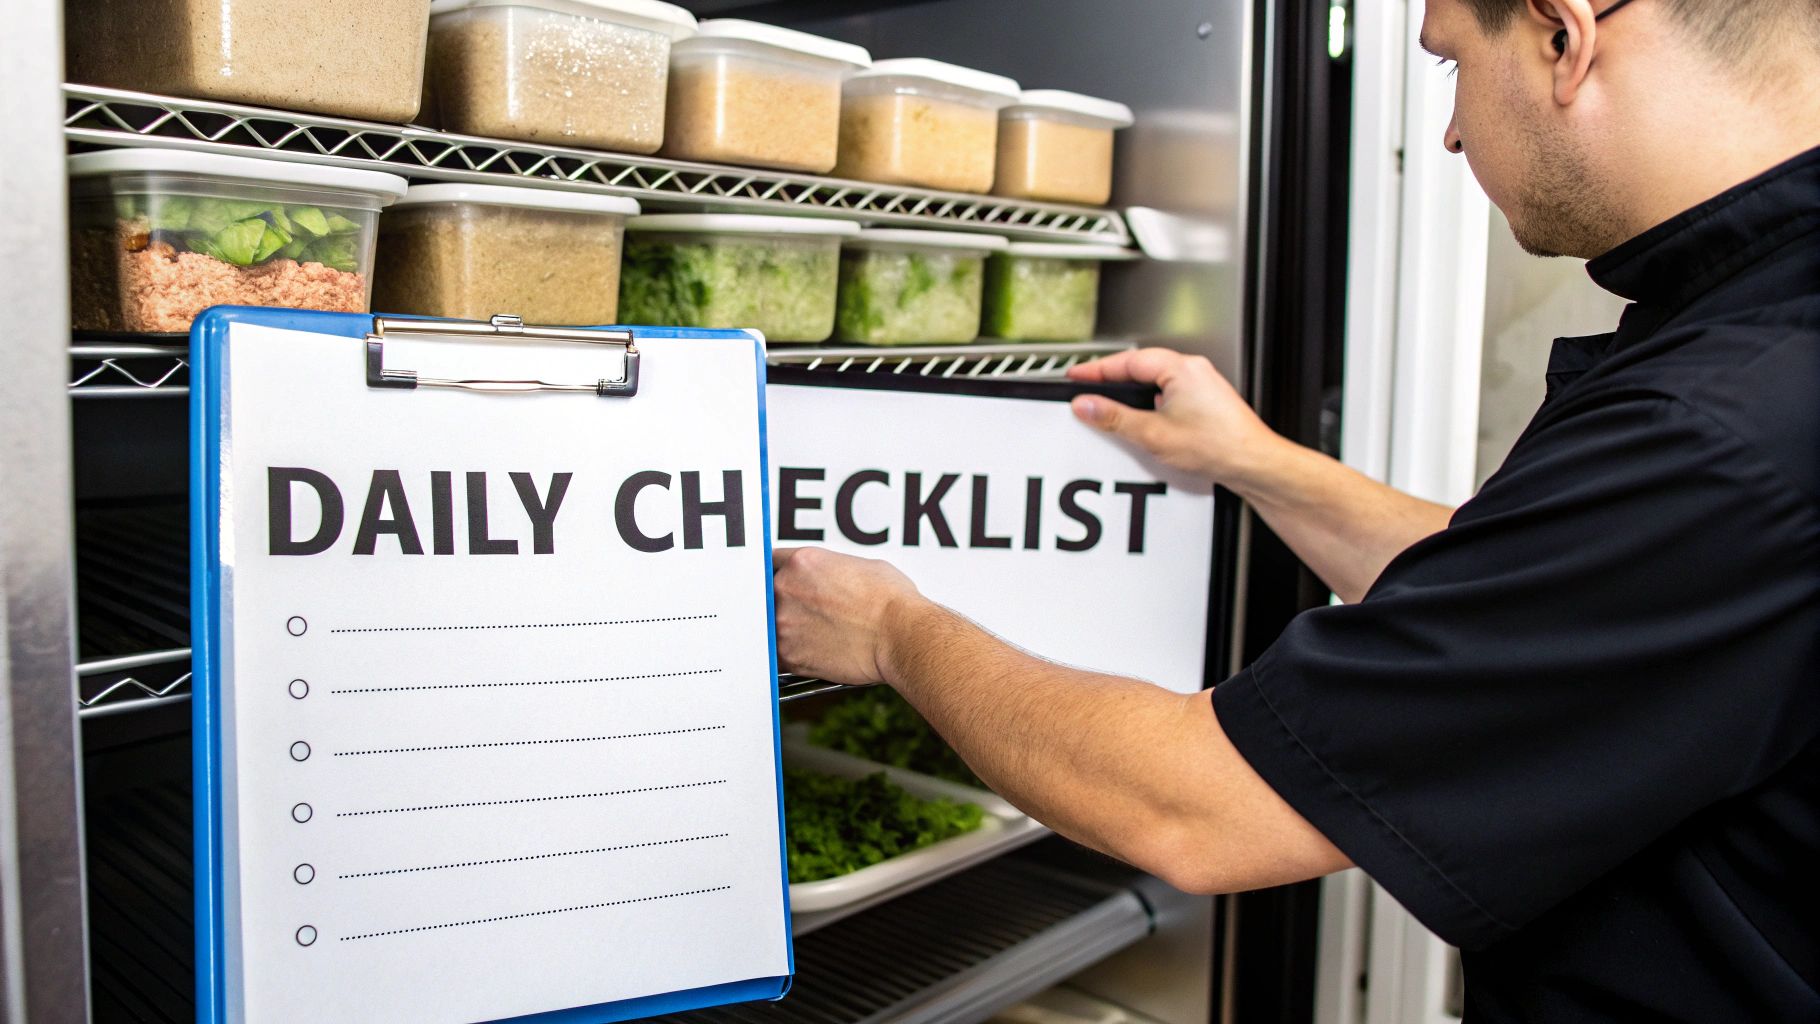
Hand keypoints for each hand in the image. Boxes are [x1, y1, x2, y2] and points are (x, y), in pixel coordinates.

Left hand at [773, 547, 923, 684]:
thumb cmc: (890, 602)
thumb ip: (830, 571)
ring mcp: (784, 624)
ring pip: (769, 626)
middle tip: (808, 612)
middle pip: (766, 594)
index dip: (781, 575)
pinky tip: (812, 652)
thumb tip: (829, 579)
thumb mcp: (860, 565)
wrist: (900, 635)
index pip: (772, 563)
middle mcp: (786, 590)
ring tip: (816, 634)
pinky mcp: (789, 655)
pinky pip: (776, 655)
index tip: (785, 584)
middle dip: (784, 603)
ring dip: (786, 630)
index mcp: (802, 562)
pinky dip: (790, 655)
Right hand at [1067, 348, 1283, 487]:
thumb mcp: (1153, 433)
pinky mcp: (1206, 401)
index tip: (1076, 376)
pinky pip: (1169, 391)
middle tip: (1087, 388)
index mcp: (1181, 368)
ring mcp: (1202, 384)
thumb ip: (1115, 417)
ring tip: (1110, 403)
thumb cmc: (1219, 446)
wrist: (1254, 464)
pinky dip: (1149, 400)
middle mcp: (1194, 370)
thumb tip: (1087, 405)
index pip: (1128, 360)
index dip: (1097, 369)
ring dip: (1132, 389)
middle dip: (1112, 377)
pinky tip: (1142, 417)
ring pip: (1156, 379)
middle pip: (1141, 366)